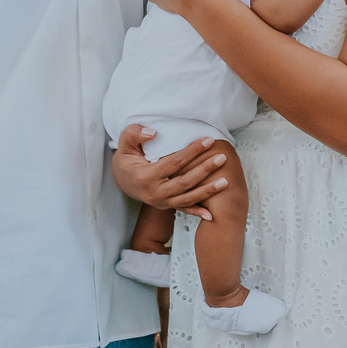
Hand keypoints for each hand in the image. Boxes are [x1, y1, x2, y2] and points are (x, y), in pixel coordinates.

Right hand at [111, 125, 229, 221]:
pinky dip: (197, 212)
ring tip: (225, 181)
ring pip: (188, 198)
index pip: (175, 162)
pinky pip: (183, 209)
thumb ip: (135, 134)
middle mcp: (155, 192)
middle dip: (205, 170)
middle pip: (185, 181)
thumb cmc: (126, 160)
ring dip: (207, 191)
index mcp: (146, 176)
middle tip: (221, 158)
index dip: (192, 151)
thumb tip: (153, 133)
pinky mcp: (166, 206)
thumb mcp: (124, 143)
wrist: (121, 180)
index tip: (208, 141)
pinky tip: (211, 214)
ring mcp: (161, 202)